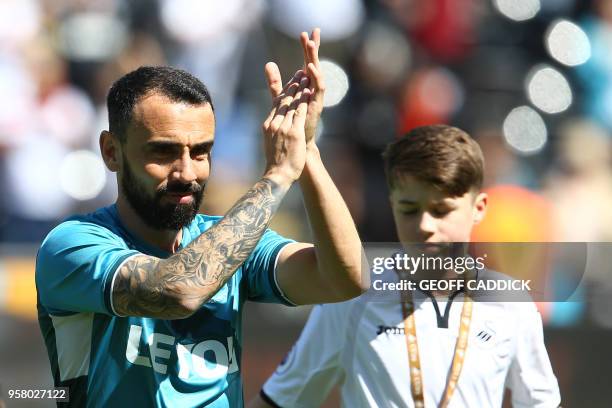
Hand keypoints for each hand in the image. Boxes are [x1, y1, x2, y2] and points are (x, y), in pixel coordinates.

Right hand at [262, 71, 310, 184]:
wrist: (277, 174)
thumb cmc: (276, 163)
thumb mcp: (272, 143)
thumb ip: (274, 132)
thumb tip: (274, 129)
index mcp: (268, 125)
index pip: (276, 104)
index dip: (284, 91)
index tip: (290, 82)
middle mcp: (274, 123)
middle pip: (283, 100)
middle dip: (292, 85)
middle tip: (299, 73)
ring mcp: (283, 127)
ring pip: (292, 103)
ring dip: (299, 88)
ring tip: (305, 77)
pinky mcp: (294, 132)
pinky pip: (300, 113)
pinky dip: (304, 101)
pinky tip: (309, 92)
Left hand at [265, 28, 324, 144]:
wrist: (297, 144)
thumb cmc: (291, 123)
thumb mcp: (280, 98)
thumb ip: (275, 83)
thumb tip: (268, 64)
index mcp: (305, 86)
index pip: (306, 62)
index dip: (306, 49)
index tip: (304, 33)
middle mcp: (312, 90)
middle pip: (312, 64)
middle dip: (312, 49)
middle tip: (313, 32)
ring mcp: (315, 97)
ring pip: (317, 74)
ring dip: (314, 59)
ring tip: (312, 44)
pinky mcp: (317, 106)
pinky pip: (318, 89)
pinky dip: (315, 78)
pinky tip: (309, 68)